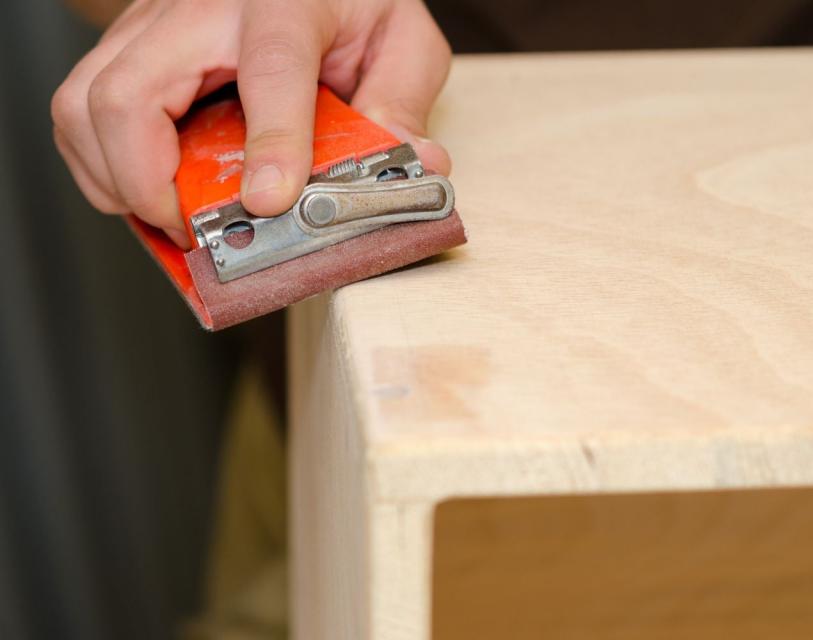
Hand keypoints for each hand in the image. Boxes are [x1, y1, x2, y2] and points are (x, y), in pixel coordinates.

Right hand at [52, 0, 451, 247]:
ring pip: (85, 103)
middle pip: (130, 92)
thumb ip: (404, 99)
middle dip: (149, 183)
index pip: (270, 70)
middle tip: (194, 230)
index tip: (270, 204)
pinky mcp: (132, 43)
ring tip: (169, 216)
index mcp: (286, 2)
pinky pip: (83, 108)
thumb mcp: (402, 40)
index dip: (271, 144)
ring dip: (116, 178)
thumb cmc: (351, 1)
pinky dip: (103, 164)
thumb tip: (414, 165)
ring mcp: (154, 22)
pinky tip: (150, 188)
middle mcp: (204, 7)